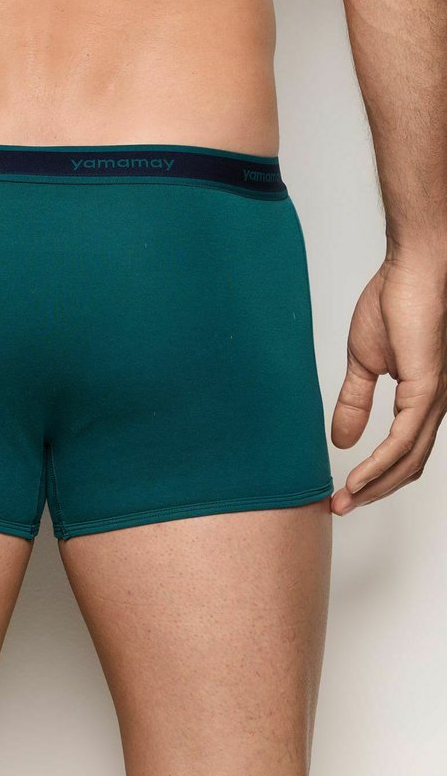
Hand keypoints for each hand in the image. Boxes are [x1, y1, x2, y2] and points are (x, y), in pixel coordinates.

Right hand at [331, 252, 446, 513]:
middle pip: (409, 465)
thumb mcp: (364, 360)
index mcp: (421, 397)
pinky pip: (403, 441)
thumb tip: (343, 439)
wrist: (415, 269)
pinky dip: (379, 465)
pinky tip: (358, 478)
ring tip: (344, 501)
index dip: (376, 477)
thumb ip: (355, 401)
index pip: (403, 452)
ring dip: (374, 486)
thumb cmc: (396, 299)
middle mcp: (434, 405)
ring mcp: (433, 400)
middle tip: (341, 506)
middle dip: (374, 492)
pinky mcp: (427, 390)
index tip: (344, 492)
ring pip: (408, 460)